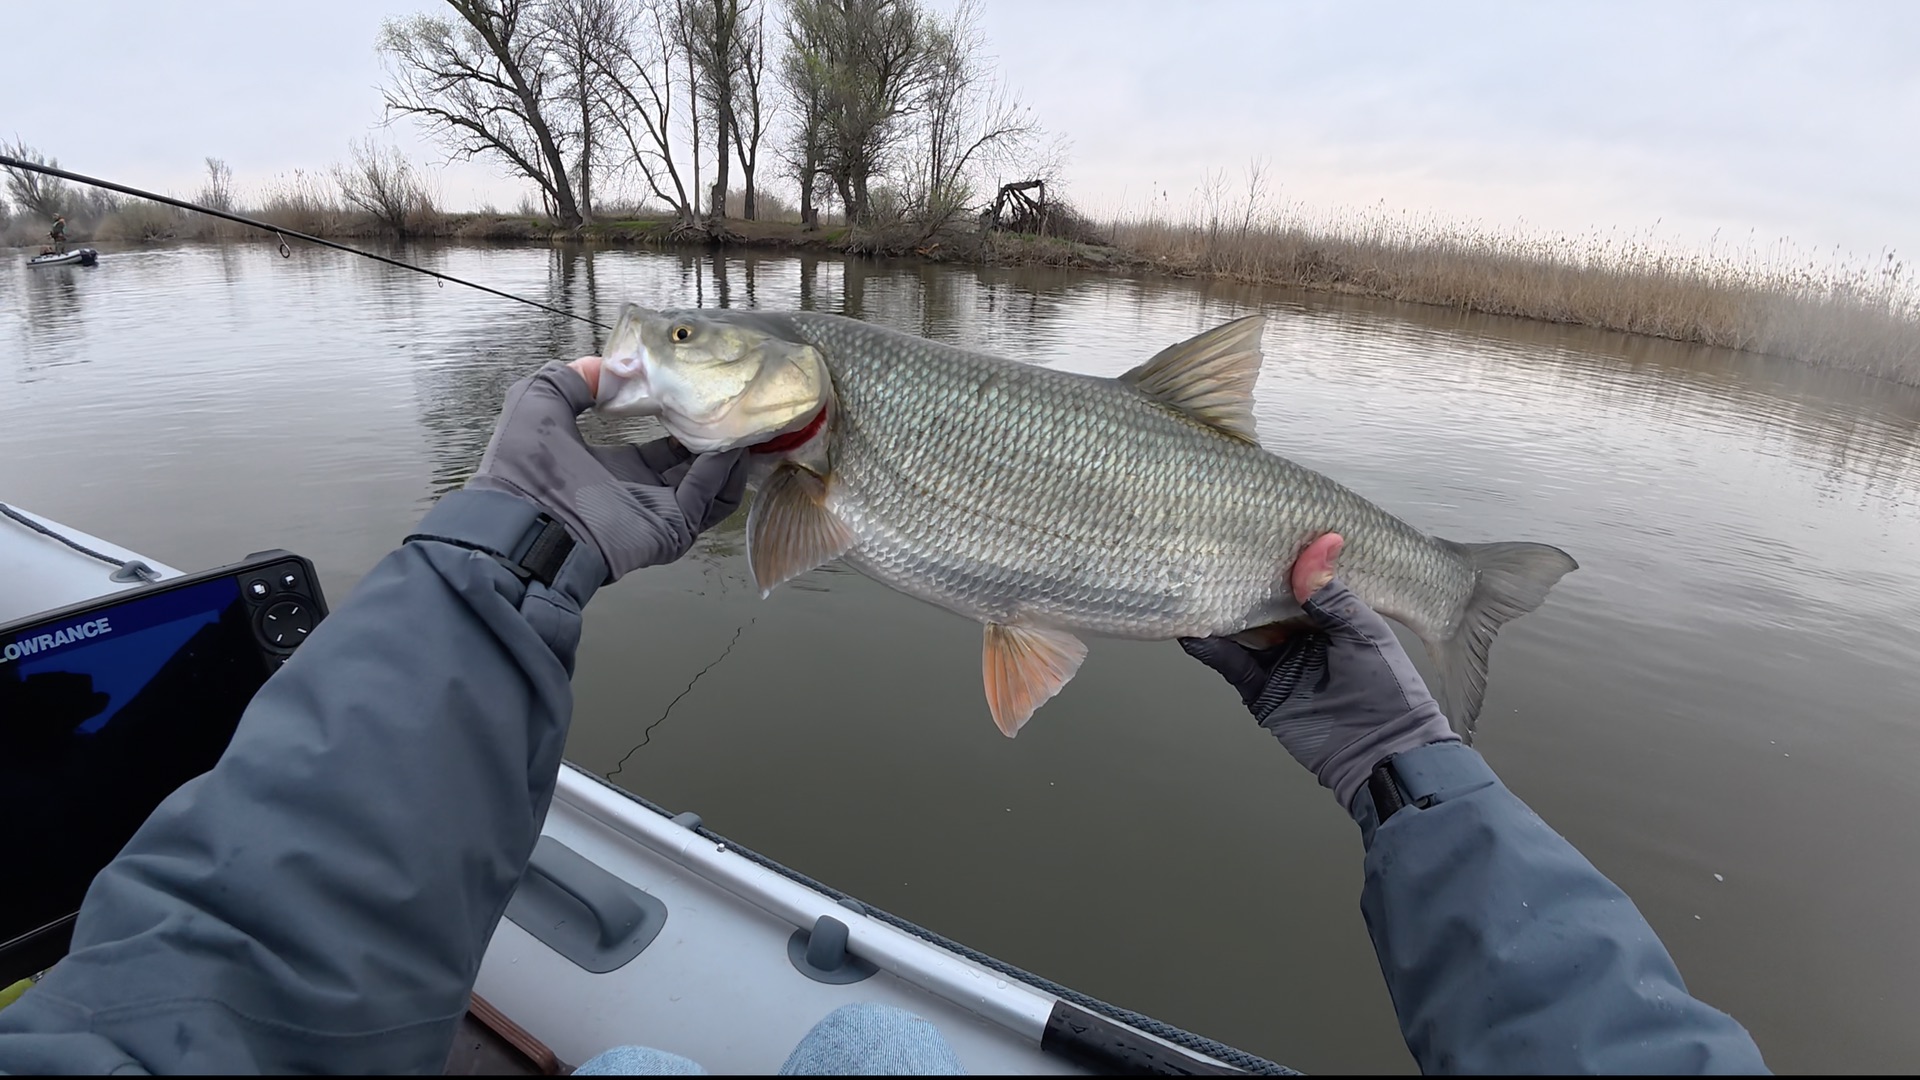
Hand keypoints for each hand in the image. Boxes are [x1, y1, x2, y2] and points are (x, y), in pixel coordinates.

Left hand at [467, 358, 747, 582]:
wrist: (521, 522)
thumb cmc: (524, 469)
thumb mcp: (537, 402)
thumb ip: (568, 378)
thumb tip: (606, 366)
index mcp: (615, 468)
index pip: (663, 448)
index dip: (682, 422)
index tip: (697, 395)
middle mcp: (642, 492)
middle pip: (695, 467)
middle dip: (716, 439)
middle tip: (734, 410)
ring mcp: (660, 513)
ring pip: (711, 486)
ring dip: (728, 456)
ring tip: (741, 425)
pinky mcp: (672, 528)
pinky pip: (706, 497)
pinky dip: (721, 471)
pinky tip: (727, 443)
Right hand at [1180, 534, 1459, 810]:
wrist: (1382, 754)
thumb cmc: (1386, 689)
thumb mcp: (1363, 632)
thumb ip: (1332, 595)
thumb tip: (1321, 543)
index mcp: (1330, 618)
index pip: (1299, 582)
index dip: (1280, 560)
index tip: (1257, 532)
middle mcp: (1300, 636)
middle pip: (1264, 603)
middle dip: (1242, 582)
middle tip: (1214, 551)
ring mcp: (1278, 663)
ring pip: (1242, 631)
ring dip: (1220, 611)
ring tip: (1193, 582)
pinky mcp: (1261, 690)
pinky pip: (1232, 665)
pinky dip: (1212, 649)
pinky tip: (1192, 631)